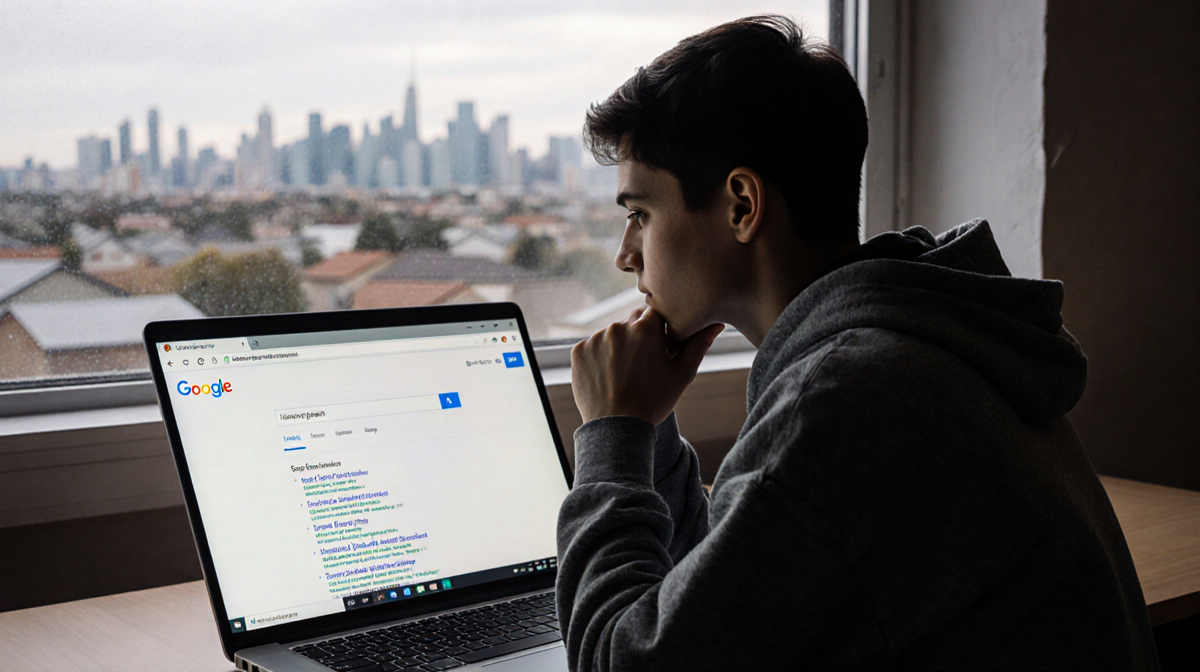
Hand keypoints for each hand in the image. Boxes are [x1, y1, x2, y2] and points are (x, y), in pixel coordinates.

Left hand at [570, 306, 724, 425]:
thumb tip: (716, 324)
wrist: (616, 429)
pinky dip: (600, 356)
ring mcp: (595, 339)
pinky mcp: (578, 351)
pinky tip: (609, 376)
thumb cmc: (654, 401)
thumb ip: (698, 344)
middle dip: (640, 335)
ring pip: (612, 333)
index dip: (660, 331)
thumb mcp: (682, 374)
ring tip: (625, 373)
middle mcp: (618, 327)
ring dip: (620, 345)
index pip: (656, 314)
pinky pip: (593, 346)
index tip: (661, 349)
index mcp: (646, 327)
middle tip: (644, 364)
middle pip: (633, 320)